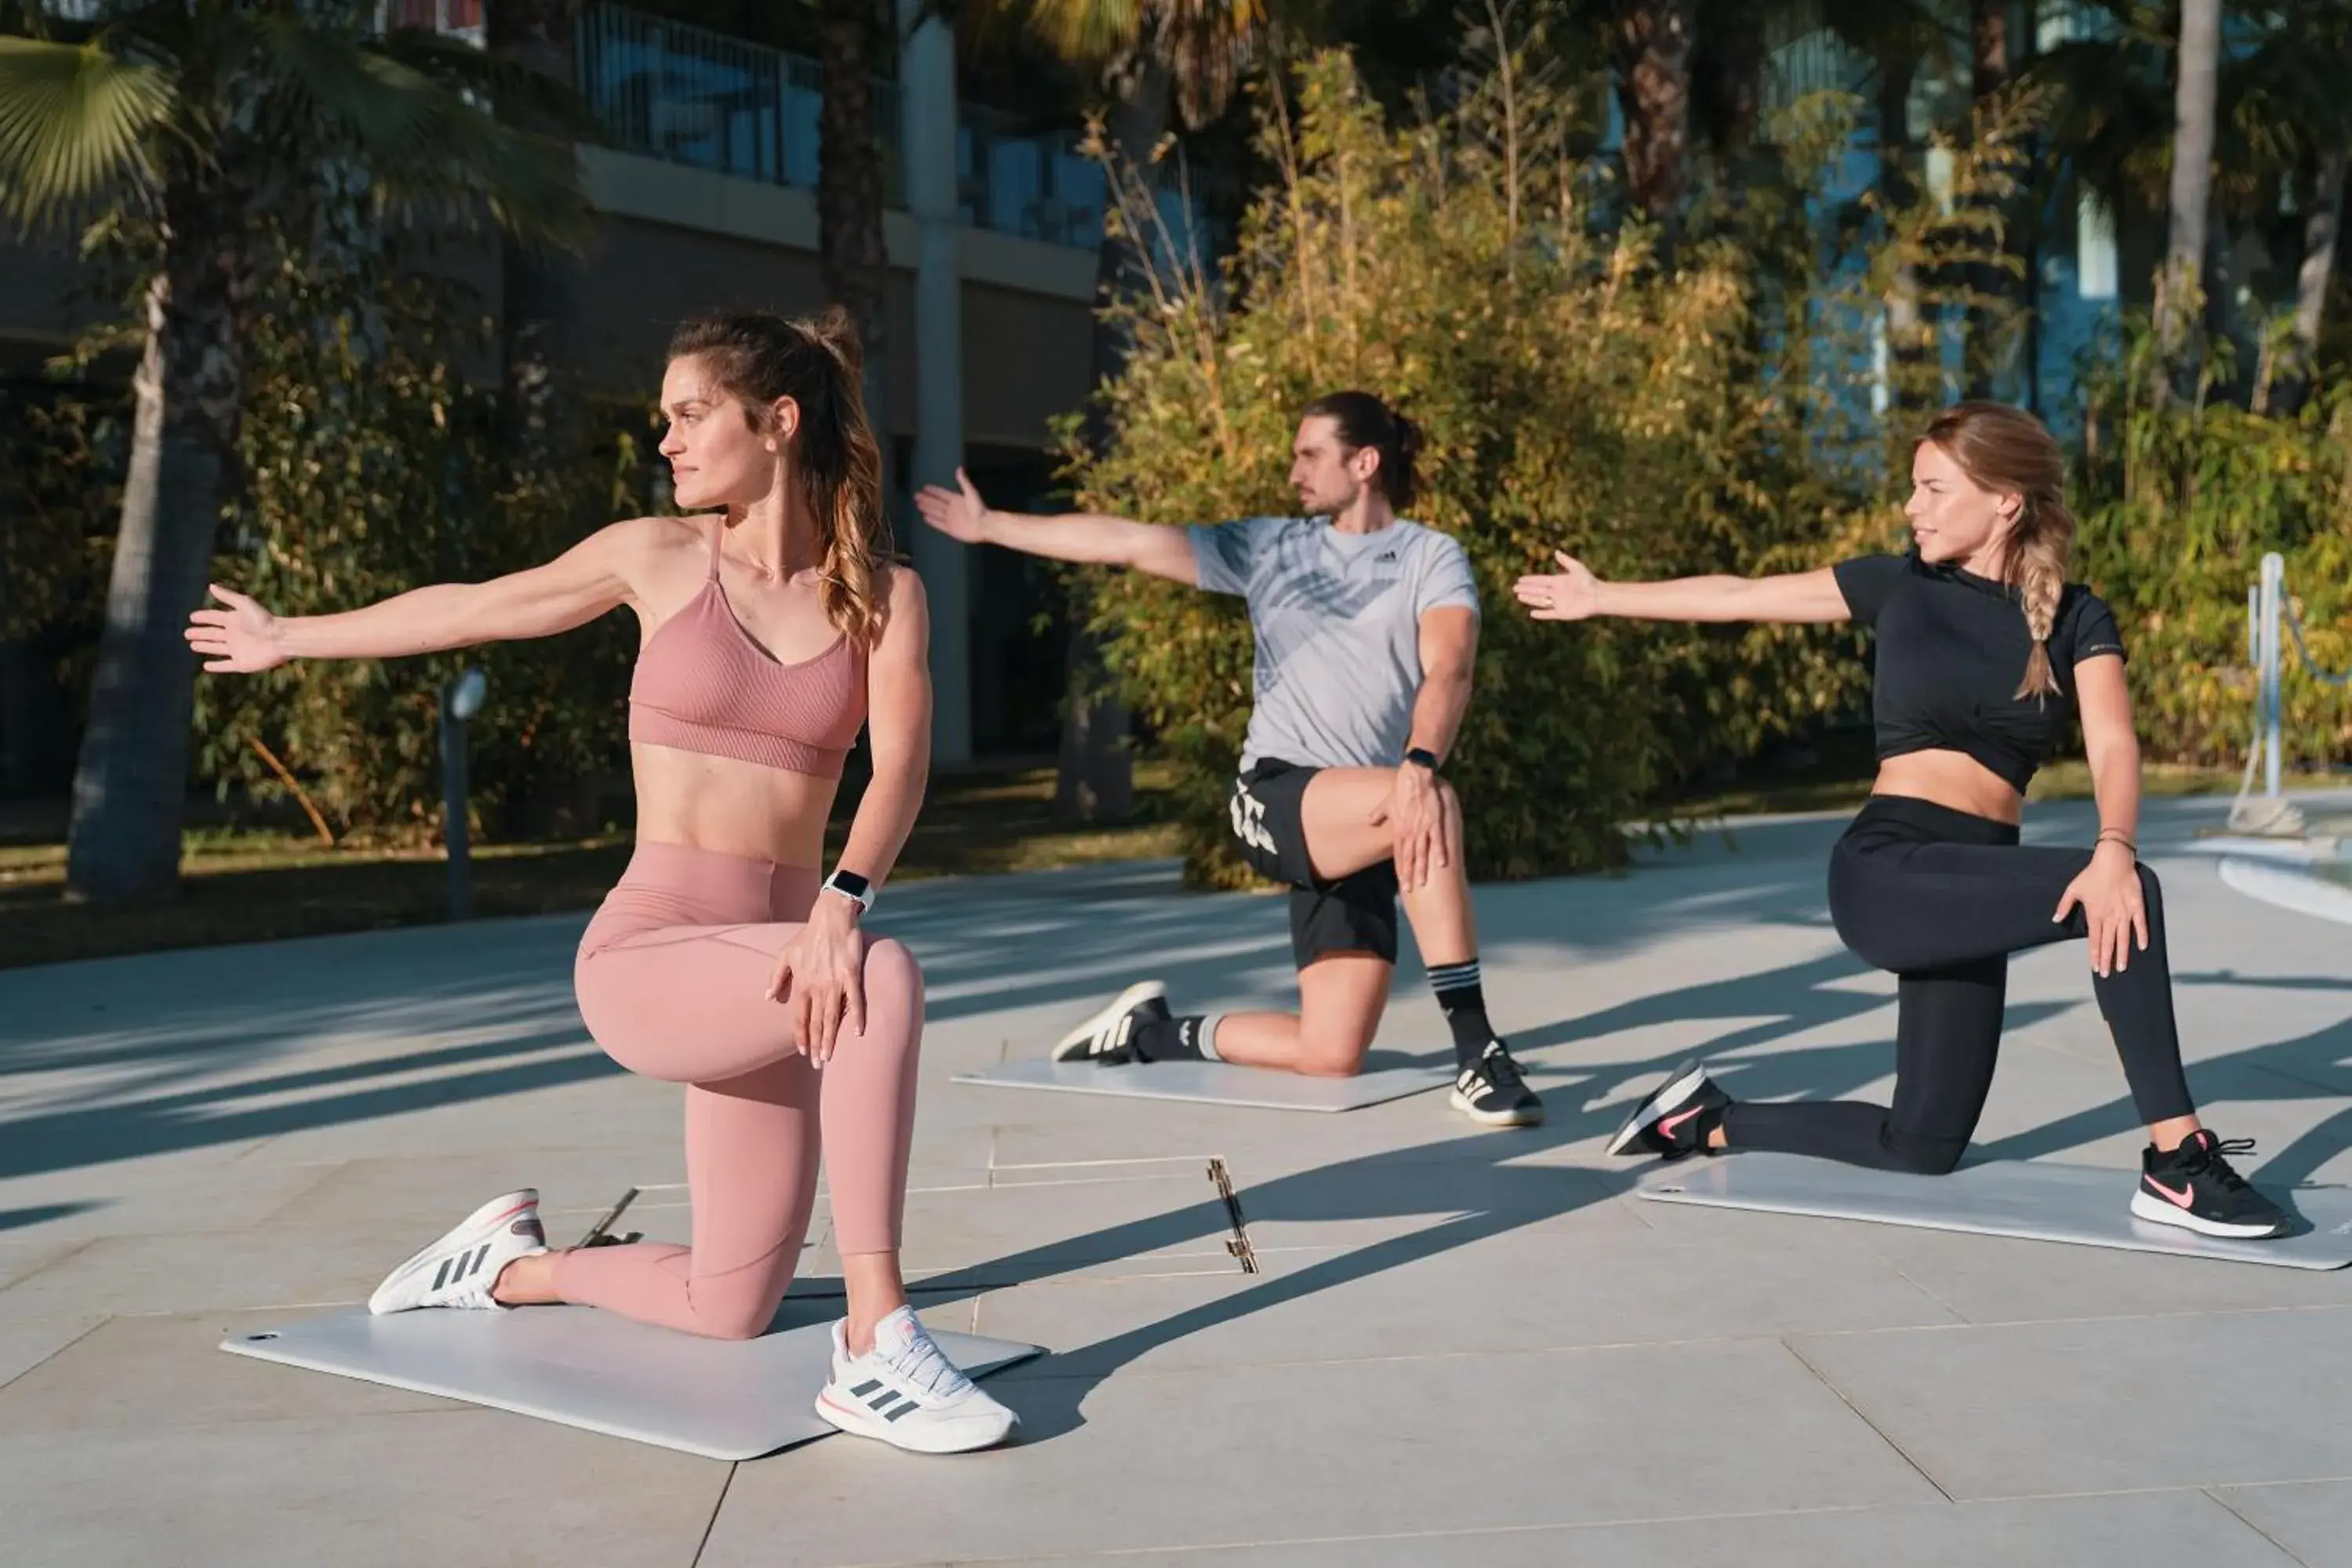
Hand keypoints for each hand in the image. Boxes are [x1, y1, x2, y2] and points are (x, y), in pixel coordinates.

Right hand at [184, 584, 288, 672]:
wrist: (280, 639)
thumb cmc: (264, 620)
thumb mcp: (244, 604)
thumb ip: (227, 596)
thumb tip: (211, 586)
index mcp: (235, 620)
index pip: (214, 618)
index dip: (204, 617)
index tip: (192, 617)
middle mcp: (234, 634)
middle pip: (213, 634)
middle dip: (200, 633)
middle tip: (187, 633)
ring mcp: (237, 649)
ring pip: (216, 648)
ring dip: (205, 646)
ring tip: (193, 645)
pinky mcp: (241, 663)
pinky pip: (225, 665)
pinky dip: (216, 666)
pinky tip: (206, 665)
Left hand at [765, 897, 868, 1065]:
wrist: (831, 918)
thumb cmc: (808, 937)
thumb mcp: (785, 955)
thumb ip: (775, 977)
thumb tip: (767, 998)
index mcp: (802, 984)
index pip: (800, 1017)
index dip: (802, 1036)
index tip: (804, 1052)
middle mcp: (817, 986)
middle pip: (817, 1022)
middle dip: (817, 1045)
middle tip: (818, 1064)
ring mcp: (836, 982)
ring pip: (833, 1016)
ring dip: (831, 1038)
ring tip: (830, 1056)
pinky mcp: (852, 974)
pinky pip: (856, 1000)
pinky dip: (857, 1016)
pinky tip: (859, 1033)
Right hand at [913, 467, 988, 544]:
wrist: (984, 525)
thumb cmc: (979, 509)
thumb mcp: (970, 492)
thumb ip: (963, 481)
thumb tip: (959, 468)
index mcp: (956, 499)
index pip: (941, 494)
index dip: (933, 491)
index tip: (924, 487)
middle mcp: (952, 509)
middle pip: (936, 503)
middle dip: (926, 499)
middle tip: (916, 496)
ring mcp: (951, 519)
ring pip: (936, 512)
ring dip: (927, 509)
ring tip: (918, 505)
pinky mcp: (951, 529)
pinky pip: (939, 524)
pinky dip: (932, 521)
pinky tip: (925, 517)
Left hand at [1367, 762, 1454, 890]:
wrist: (1413, 779)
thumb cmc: (1399, 791)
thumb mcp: (1385, 804)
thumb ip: (1377, 815)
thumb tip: (1368, 822)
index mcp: (1399, 830)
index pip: (1399, 854)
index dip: (1400, 868)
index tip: (1401, 881)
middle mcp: (1409, 832)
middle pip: (1409, 857)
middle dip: (1409, 874)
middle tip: (1409, 889)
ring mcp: (1422, 828)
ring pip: (1422, 852)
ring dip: (1422, 868)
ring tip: (1423, 882)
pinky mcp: (1434, 822)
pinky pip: (1438, 840)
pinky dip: (1439, 852)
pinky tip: (1442, 864)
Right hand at [1513, 551, 1603, 621]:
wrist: (1598, 596)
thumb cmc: (1589, 581)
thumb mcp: (1576, 568)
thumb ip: (1566, 561)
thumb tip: (1556, 551)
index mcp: (1558, 582)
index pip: (1540, 580)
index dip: (1530, 580)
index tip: (1520, 579)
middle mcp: (1556, 592)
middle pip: (1537, 591)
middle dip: (1526, 589)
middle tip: (1514, 588)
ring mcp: (1558, 603)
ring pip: (1540, 601)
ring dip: (1529, 599)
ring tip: (1519, 596)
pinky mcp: (1562, 613)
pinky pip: (1548, 613)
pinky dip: (1540, 614)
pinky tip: (1532, 613)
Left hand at [2053, 840, 2147, 977]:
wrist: (2112, 860)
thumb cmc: (2091, 874)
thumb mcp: (2073, 889)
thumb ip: (2064, 906)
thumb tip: (2055, 920)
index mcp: (2095, 914)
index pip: (2094, 940)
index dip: (2094, 954)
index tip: (2094, 967)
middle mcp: (2110, 916)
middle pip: (2108, 942)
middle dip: (2106, 959)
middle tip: (2106, 974)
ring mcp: (2124, 912)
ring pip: (2123, 937)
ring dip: (2122, 953)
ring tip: (2121, 967)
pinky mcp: (2137, 905)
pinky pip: (2140, 923)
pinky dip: (2142, 935)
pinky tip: (2142, 947)